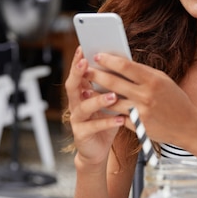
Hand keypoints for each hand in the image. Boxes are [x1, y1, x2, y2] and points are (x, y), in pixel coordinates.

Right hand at [64, 47, 125, 165]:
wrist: (98, 149)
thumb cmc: (106, 120)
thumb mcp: (110, 101)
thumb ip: (112, 85)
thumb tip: (124, 64)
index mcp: (81, 92)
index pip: (78, 73)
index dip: (78, 61)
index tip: (82, 48)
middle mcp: (75, 103)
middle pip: (72, 86)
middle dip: (78, 73)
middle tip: (86, 63)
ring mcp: (76, 119)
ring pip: (84, 106)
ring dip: (98, 99)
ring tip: (113, 95)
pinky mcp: (81, 133)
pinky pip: (94, 126)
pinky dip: (107, 121)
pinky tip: (120, 118)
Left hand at [87, 52, 196, 152]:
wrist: (188, 126)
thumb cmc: (175, 100)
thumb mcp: (163, 81)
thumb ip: (143, 73)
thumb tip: (120, 64)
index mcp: (153, 80)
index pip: (125, 66)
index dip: (108, 60)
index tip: (96, 55)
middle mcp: (146, 95)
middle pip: (113, 82)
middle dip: (96, 74)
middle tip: (85, 69)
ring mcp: (141, 112)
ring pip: (111, 101)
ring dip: (97, 94)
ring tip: (87, 88)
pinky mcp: (137, 126)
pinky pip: (118, 116)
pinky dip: (109, 110)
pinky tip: (100, 105)